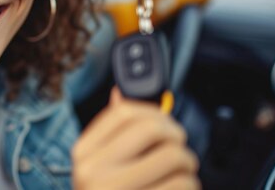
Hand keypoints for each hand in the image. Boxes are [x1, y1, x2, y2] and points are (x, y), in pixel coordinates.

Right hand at [72, 88, 199, 189]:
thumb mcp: (99, 168)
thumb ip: (111, 134)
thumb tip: (120, 94)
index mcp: (83, 154)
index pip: (124, 112)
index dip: (155, 112)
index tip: (165, 124)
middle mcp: (94, 172)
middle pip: (155, 130)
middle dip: (178, 139)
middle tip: (178, 153)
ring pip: (176, 157)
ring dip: (188, 169)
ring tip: (180, 179)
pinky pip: (184, 185)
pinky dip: (190, 188)